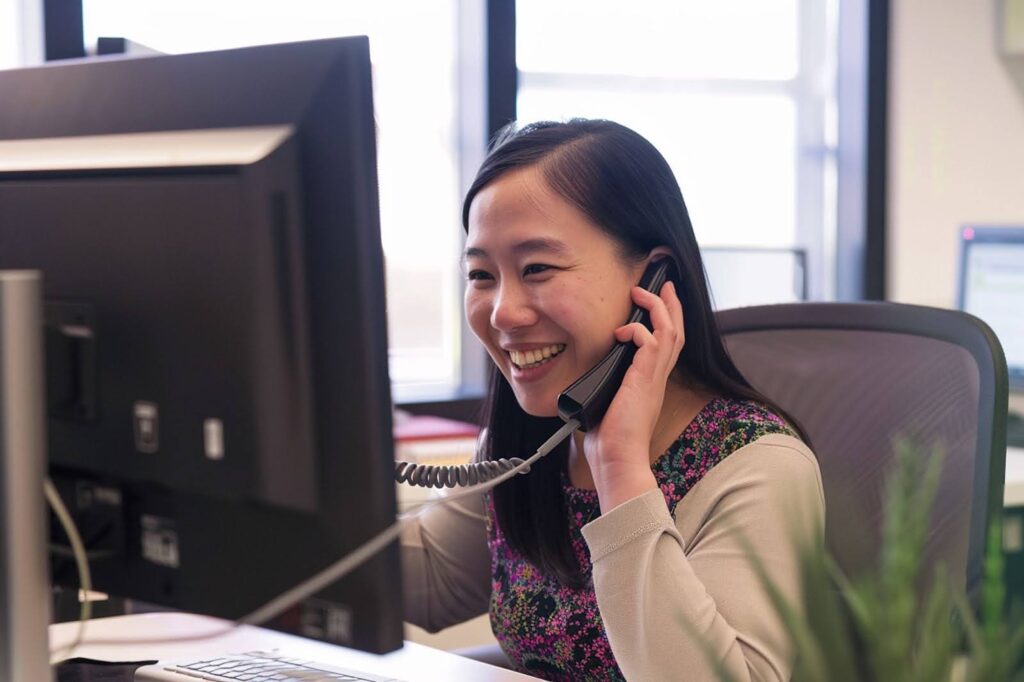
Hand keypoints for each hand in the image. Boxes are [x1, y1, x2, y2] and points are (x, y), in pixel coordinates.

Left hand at [583, 280, 685, 511]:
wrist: (617, 460)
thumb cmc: (609, 441)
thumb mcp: (607, 405)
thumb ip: (605, 387)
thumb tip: (587, 379)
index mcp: (651, 383)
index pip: (667, 345)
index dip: (667, 321)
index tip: (659, 301)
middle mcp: (657, 378)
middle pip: (676, 331)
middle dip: (670, 304)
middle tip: (664, 283)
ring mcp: (654, 378)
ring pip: (668, 331)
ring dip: (656, 308)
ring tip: (641, 292)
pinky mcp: (644, 380)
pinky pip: (650, 342)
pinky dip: (637, 330)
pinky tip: (622, 331)